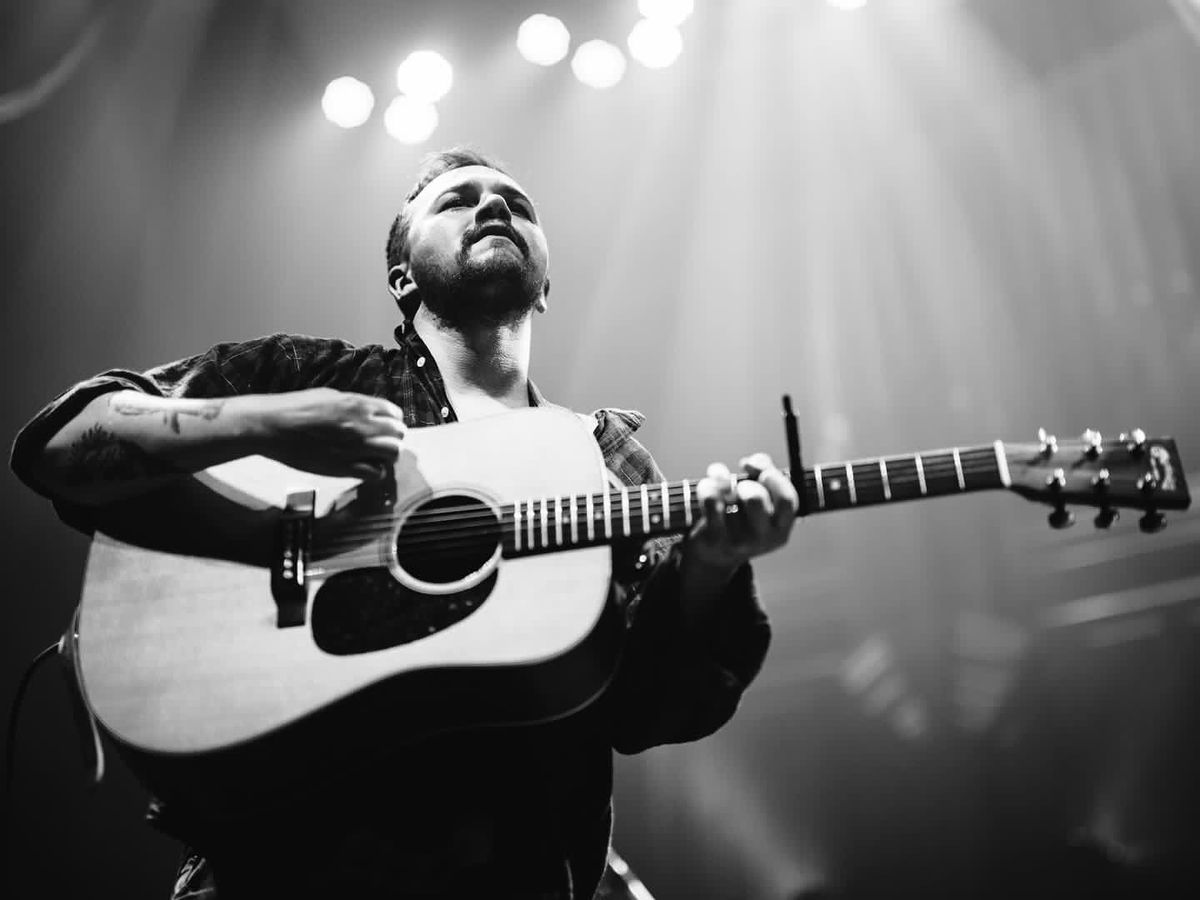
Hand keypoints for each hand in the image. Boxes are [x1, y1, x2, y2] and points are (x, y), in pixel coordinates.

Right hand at [253, 388, 406, 480]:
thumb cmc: (295, 407)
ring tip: (376, 457)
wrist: (271, 426)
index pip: (394, 413)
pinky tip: (364, 468)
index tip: (385, 426)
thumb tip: (370, 412)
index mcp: (358, 404)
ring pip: (393, 453)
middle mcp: (362, 424)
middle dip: (394, 438)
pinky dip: (375, 472)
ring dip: (387, 456)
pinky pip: (377, 473)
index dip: (392, 420)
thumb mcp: (330, 396)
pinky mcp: (345, 467)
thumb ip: (354, 405)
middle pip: (399, 434)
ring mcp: (355, 447)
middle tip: (382, 443)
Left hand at [686, 453, 797, 574]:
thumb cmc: (742, 518)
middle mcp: (763, 537)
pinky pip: (710, 501)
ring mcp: (738, 540)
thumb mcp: (762, 501)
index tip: (759, 470)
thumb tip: (753, 462)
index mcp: (781, 527)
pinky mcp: (714, 539)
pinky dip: (707, 486)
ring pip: (728, 496)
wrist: (715, 556)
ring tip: (721, 484)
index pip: (787, 499)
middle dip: (745, 483)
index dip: (773, 477)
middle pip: (756, 498)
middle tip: (741, 487)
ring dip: (723, 481)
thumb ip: (764, 473)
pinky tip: (707, 487)